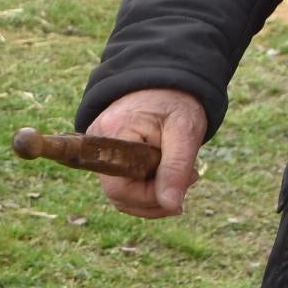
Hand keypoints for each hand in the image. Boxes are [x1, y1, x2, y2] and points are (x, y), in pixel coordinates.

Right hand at [91, 87, 207, 216]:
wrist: (167, 81)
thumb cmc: (176, 102)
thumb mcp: (184, 132)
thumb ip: (176, 169)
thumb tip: (171, 206)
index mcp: (114, 135)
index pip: (119, 188)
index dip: (149, 198)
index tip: (180, 190)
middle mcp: (99, 143)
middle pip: (118, 195)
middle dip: (155, 199)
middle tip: (187, 182)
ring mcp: (101, 149)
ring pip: (121, 192)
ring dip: (153, 195)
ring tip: (181, 177)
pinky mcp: (109, 154)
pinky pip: (123, 182)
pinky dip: (147, 187)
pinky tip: (167, 176)